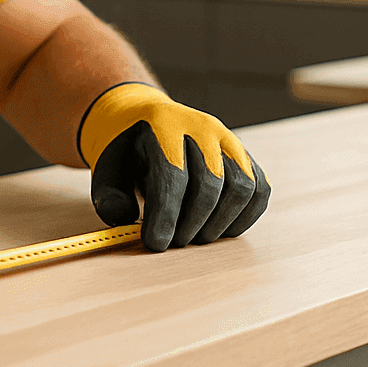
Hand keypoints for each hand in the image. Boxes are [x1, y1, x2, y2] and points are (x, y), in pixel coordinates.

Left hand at [76, 83, 269, 251]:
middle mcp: (201, 126)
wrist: (146, 123)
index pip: (172, 173)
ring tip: (195, 238)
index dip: (165, 214)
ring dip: (219, 223)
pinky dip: (243, 218)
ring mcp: (228, 140)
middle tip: (175, 243)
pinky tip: (218, 230)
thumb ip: (110, 196)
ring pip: (241, 187)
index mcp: (162, 124)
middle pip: (209, 182)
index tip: (156, 243)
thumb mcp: (108, 169)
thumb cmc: (127, 154)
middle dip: (192, 222)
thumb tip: (123, 217)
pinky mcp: (245, 157)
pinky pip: (259, 191)